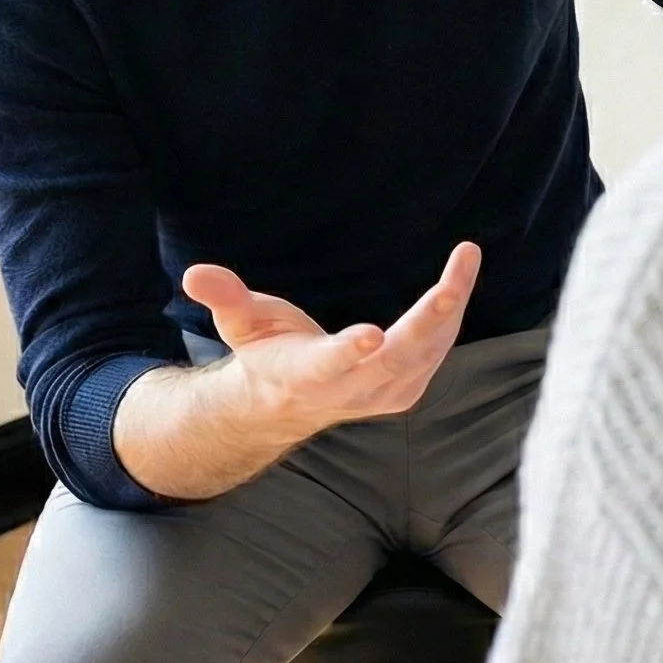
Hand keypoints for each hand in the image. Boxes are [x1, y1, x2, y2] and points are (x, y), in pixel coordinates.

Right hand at [181, 242, 482, 451]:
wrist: (287, 403)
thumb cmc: (265, 352)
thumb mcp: (238, 324)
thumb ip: (224, 298)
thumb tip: (195, 274)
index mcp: (307, 375)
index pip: (331, 365)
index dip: (350, 352)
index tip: (372, 335)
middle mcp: (350, 391)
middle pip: (397, 359)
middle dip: (430, 318)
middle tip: (454, 280)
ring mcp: (382, 396)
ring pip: (426, 354)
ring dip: (450, 309)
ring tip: (466, 259)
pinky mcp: (405, 391)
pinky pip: (436, 353)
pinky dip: (450, 318)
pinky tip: (459, 281)